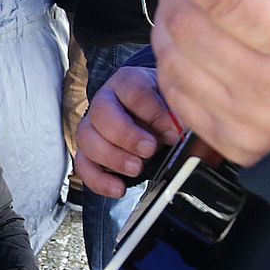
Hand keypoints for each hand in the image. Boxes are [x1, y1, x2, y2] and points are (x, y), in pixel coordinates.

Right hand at [74, 65, 182, 199]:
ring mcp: (92, 126)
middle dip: (127, 134)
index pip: (134, 91)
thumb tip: (185, 133)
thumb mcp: (175, 104)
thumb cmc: (163, 107)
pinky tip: (119, 188)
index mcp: (128, 81)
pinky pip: (84, 166)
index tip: (174, 130)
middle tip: (149, 149)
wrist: (155, 116)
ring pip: (87, 139)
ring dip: (112, 157)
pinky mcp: (88, 152)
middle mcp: (105, 100)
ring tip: (136, 169)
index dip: (153, 112)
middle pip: (102, 112)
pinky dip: (99, 180)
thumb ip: (181, 116)